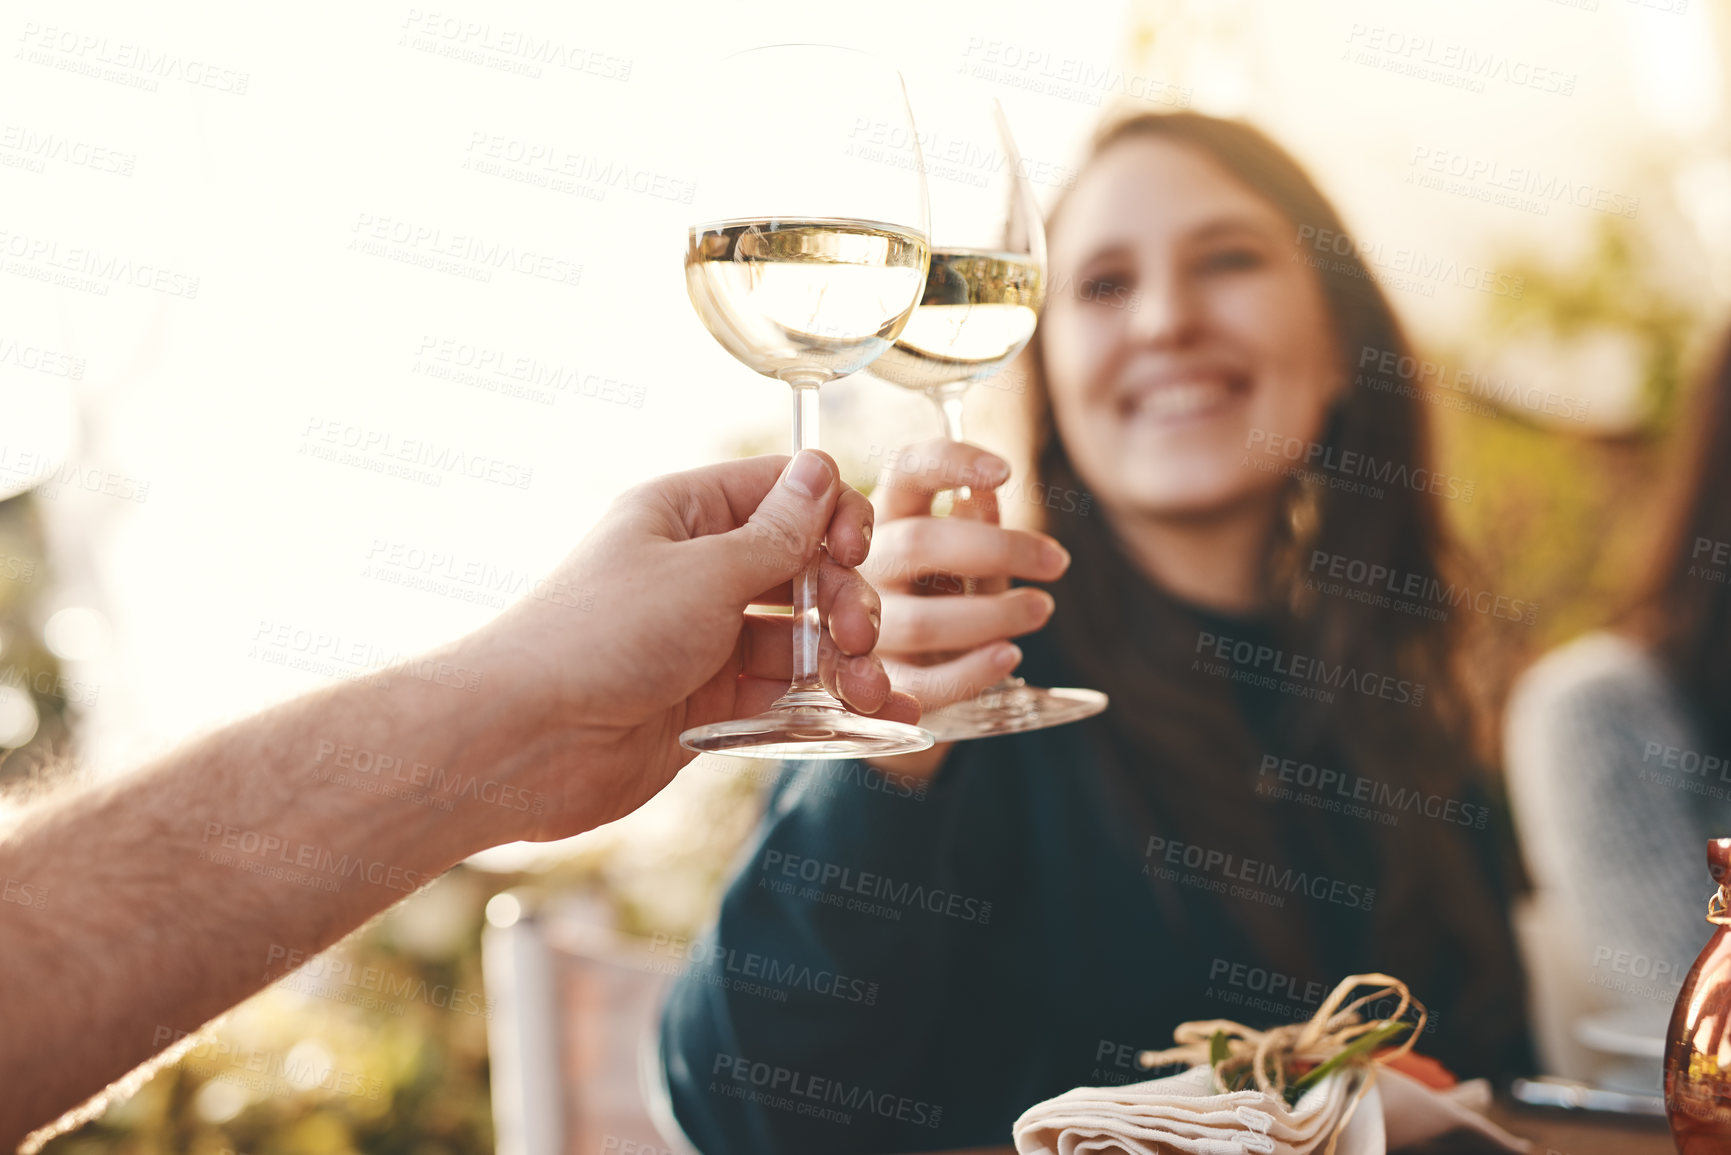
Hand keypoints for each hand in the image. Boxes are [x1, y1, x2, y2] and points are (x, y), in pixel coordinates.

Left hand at [467, 450, 917, 840]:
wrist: (526, 740)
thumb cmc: (600, 636)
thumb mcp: (704, 572)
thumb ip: (778, 534)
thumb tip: (822, 468)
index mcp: (686, 515)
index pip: (783, 492)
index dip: (832, 515)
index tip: (852, 551)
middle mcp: (698, 571)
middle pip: (803, 568)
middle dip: (844, 598)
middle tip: (855, 637)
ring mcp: (704, 640)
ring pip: (799, 638)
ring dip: (846, 660)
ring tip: (870, 693)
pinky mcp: (707, 703)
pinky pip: (781, 695)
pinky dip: (826, 705)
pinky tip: (876, 717)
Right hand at [864, 437, 1069, 717]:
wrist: (907, 679)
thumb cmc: (944, 600)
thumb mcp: (964, 561)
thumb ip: (974, 532)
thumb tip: (983, 497)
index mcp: (886, 518)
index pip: (906, 472)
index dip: (950, 463)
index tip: (1005, 472)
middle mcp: (862, 567)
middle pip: (920, 543)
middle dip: (1000, 549)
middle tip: (1056, 561)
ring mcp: (858, 630)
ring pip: (923, 620)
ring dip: (995, 614)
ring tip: (1040, 608)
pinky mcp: (874, 688)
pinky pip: (923, 682)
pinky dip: (972, 670)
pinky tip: (1008, 655)